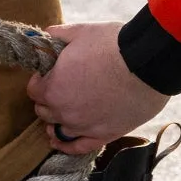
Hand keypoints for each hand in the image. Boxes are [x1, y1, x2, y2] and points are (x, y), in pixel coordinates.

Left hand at [25, 22, 168, 156]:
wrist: (146, 63)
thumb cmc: (112, 45)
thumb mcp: (81, 32)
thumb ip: (59, 35)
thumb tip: (46, 34)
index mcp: (54, 87)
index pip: (33, 91)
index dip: (40, 80)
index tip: (49, 74)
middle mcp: (64, 111)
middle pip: (44, 111)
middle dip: (48, 99)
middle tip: (60, 88)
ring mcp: (83, 126)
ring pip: (58, 130)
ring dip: (56, 122)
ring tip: (60, 114)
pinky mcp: (104, 135)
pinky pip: (78, 147)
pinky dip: (67, 146)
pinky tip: (61, 141)